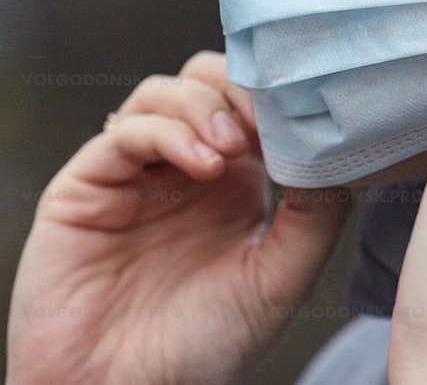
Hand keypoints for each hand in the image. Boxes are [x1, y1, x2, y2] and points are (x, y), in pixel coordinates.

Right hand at [7, 52, 350, 384]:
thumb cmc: (206, 345)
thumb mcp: (280, 278)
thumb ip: (316, 215)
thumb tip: (339, 151)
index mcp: (235, 181)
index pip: (254, 104)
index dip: (278, 97)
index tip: (305, 109)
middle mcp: (184, 167)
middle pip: (208, 81)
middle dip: (240, 89)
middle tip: (264, 123)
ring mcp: (135, 172)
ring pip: (166, 92)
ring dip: (205, 107)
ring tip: (232, 149)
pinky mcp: (87, 185)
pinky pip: (126, 131)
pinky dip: (167, 132)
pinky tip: (203, 167)